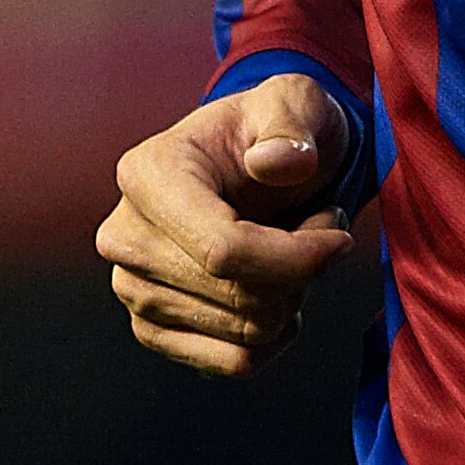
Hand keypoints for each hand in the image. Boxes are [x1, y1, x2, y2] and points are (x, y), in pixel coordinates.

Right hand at [97, 72, 353, 375]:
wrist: (262, 163)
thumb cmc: (278, 129)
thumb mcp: (296, 101)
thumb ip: (292, 122)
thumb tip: (275, 163)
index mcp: (147, 174)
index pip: (222, 250)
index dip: (296, 257)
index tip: (340, 236)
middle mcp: (125, 235)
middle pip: (237, 296)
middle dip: (301, 270)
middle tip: (319, 226)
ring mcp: (132, 288)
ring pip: (244, 332)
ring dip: (293, 297)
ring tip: (295, 245)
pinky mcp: (153, 328)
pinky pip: (234, 363)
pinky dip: (276, 336)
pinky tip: (281, 290)